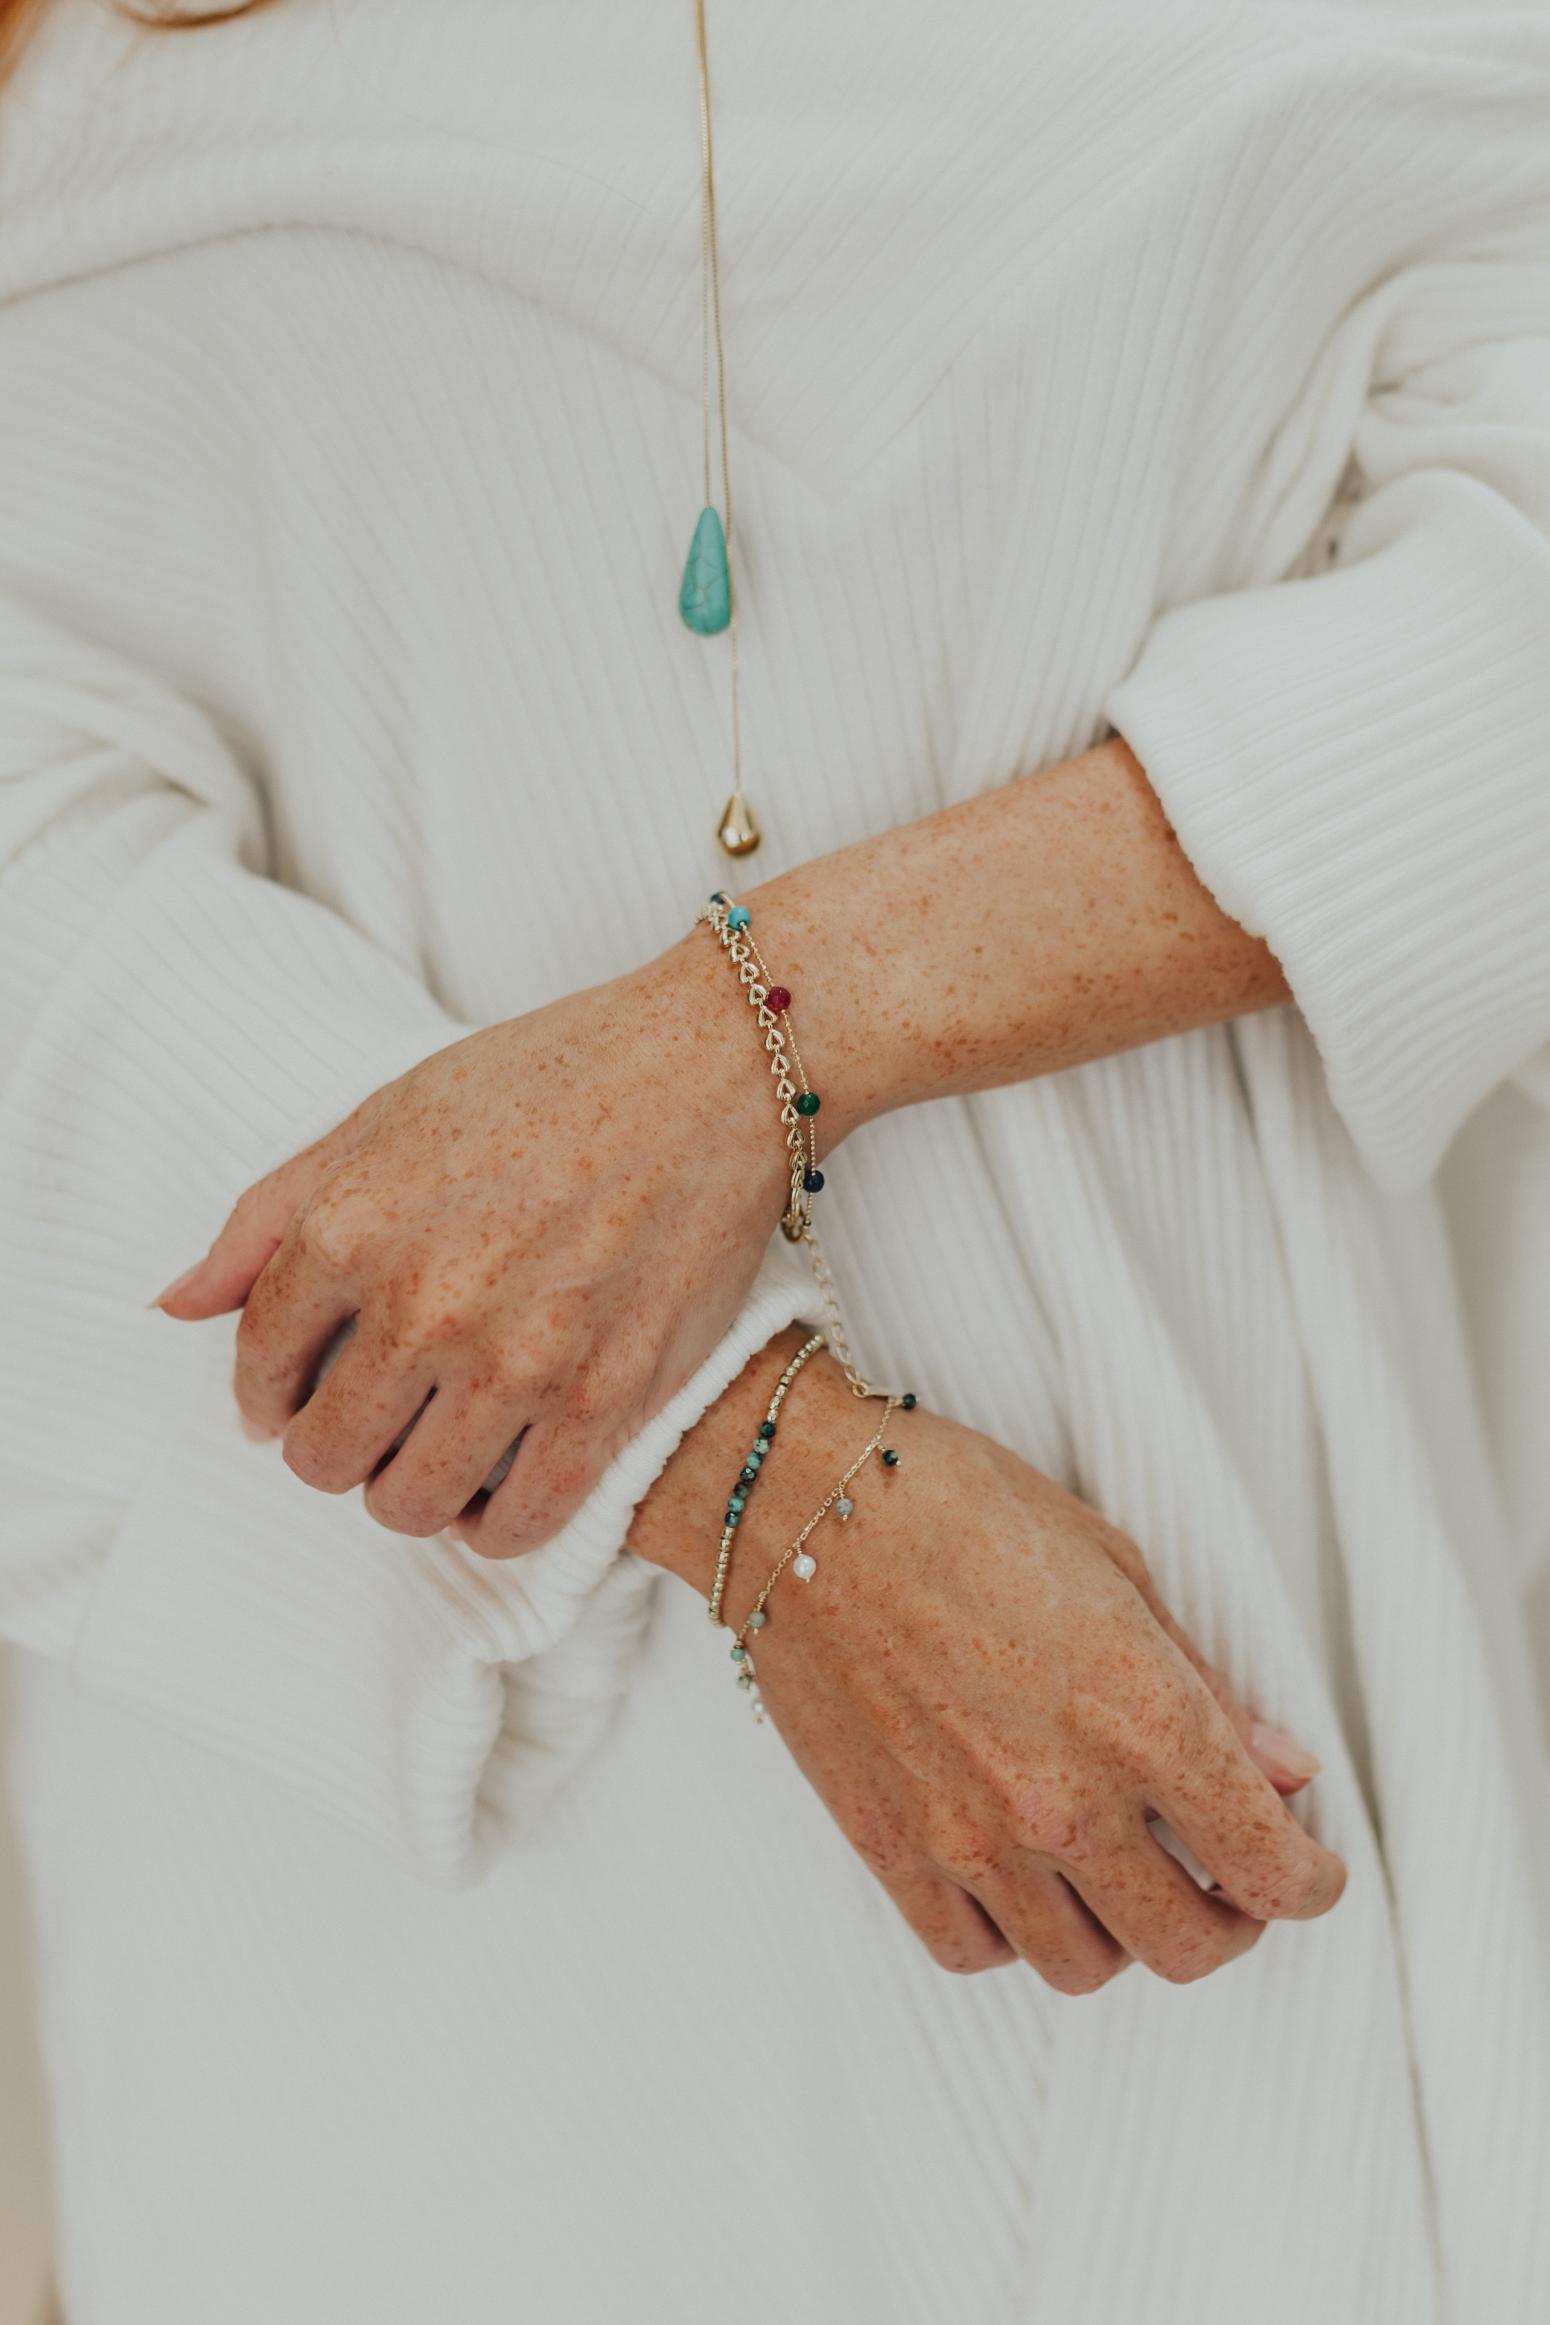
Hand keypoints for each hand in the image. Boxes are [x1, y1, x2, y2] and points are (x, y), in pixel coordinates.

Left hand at [154, 940, 786, 1552]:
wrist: (709, 1071)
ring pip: (408, 1506)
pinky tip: (495, 1479)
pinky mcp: (607, 1400)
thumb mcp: (382, 1114)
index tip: (289, 1394)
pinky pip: (515, 1526)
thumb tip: (175, 1305)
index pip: (258, 1367)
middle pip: (324, 1456)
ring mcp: (520, 1361)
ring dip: (405, 1489)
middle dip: (333, 1444)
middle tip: (371, 1416)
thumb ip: (267, 1215)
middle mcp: (427, 1303)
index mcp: (354, 1225)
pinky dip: (489, 1524)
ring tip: (432, 1448)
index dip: (265, 1391)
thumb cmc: (548, 1077)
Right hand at [632, 1331, 1344, 1991]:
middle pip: (1188, 1947)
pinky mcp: (889, 1847)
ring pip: (1084, 1966)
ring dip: (1119, 1932)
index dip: (1309, 1880)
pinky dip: (1012, 1933)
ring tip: (1114, 1870)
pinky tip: (1019, 1873)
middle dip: (1229, 1922)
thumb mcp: (1114, 1566)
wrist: (800, 1499)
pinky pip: (974, 1951)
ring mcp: (970, 1836)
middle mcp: (1064, 1799)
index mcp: (1143, 1718)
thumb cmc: (959, 1503)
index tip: (1305, 1864)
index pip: (1270, 1870)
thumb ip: (1203, 1688)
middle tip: (1221, 1875)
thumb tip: (1283, 1770)